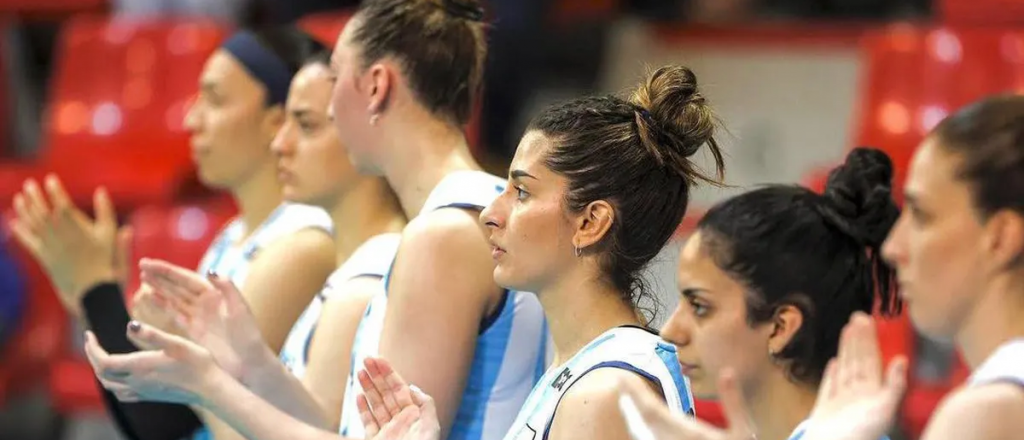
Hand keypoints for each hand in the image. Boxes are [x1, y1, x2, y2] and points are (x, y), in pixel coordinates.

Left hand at [8, 176, 129, 316]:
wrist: (93, 290)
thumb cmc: (106, 261)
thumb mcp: (110, 234)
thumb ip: (105, 211)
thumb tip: (101, 190)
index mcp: (76, 228)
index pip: (61, 204)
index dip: (55, 190)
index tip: (51, 179)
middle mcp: (59, 235)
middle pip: (42, 211)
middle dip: (35, 196)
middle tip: (30, 184)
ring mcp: (49, 246)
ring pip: (33, 224)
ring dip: (24, 209)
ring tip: (19, 198)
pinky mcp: (44, 257)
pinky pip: (28, 242)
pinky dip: (20, 231)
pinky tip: (14, 223)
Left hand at [83, 320, 222, 405]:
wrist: (210, 388)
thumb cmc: (197, 363)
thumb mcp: (177, 343)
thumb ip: (152, 334)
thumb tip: (129, 325)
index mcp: (140, 366)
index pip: (103, 361)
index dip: (91, 348)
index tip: (89, 333)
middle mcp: (137, 381)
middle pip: (102, 373)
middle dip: (93, 357)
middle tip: (92, 341)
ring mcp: (142, 391)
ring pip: (109, 385)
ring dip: (100, 370)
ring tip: (102, 356)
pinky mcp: (149, 396)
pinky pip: (121, 393)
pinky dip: (112, 383)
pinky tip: (120, 377)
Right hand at [138, 258, 269, 381]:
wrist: (249, 363)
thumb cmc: (248, 336)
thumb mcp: (240, 310)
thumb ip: (228, 288)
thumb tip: (210, 270)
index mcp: (216, 294)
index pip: (187, 278)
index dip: (168, 271)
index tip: (150, 264)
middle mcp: (206, 303)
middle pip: (179, 286)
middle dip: (161, 276)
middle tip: (142, 265)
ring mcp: (200, 317)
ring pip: (175, 298)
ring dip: (159, 289)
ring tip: (143, 279)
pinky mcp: (195, 331)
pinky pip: (175, 315)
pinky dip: (163, 306)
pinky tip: (151, 299)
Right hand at [357, 357, 439, 439]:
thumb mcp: (430, 424)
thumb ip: (424, 403)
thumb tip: (411, 387)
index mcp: (413, 415)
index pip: (399, 388)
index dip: (389, 373)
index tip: (379, 359)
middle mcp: (400, 420)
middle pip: (386, 393)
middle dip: (376, 376)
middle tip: (366, 359)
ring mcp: (387, 430)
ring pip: (376, 405)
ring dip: (368, 388)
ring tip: (360, 372)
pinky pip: (368, 422)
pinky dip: (363, 409)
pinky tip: (358, 396)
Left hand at [617, 369, 754, 439]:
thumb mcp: (743, 431)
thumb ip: (733, 402)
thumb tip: (728, 371)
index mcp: (687, 433)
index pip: (652, 410)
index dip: (635, 393)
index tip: (622, 378)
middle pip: (644, 421)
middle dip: (632, 401)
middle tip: (622, 384)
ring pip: (646, 434)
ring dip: (635, 416)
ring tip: (628, 401)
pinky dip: (644, 431)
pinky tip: (643, 426)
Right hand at [799, 312, 906, 439]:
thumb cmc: (861, 435)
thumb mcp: (885, 409)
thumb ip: (894, 385)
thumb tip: (902, 359)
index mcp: (873, 393)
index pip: (872, 360)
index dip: (870, 340)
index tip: (869, 320)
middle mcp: (857, 394)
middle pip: (858, 361)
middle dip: (858, 339)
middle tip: (858, 316)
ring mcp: (841, 401)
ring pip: (845, 368)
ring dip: (846, 349)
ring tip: (847, 330)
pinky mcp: (824, 409)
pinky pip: (829, 387)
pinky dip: (831, 375)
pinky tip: (833, 362)